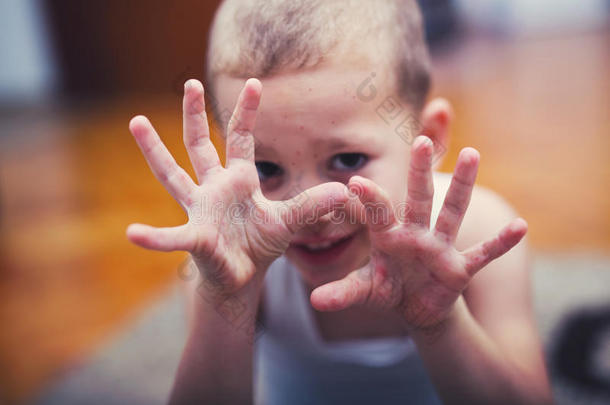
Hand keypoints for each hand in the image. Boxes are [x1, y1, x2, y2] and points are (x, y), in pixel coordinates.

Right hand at [127, 78, 347, 293]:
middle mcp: (214, 188)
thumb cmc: (260, 244)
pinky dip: (154, 238)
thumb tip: (343, 190)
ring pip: (172, 175)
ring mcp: (200, 210)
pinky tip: (134, 234)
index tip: (256, 82)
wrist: (242, 277)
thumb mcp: (289, 221)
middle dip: (194, 115)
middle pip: (200, 145)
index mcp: (239, 180)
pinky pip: (172, 238)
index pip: (241, 139)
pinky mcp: (195, 238)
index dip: (247, 112)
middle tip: (189, 82)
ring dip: (155, 150)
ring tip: (136, 121)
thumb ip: (311, 205)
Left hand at [310, 136, 526, 330]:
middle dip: (420, 172)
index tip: (354, 182)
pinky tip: (520, 226)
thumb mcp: (366, 290)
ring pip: (452, 212)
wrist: (414, 305)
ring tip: (472, 154)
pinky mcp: (460, 268)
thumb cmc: (388, 287)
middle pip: (419, 198)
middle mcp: (416, 233)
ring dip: (462, 186)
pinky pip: (483, 253)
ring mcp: (440, 247)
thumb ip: (343, 292)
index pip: (378, 212)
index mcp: (389, 235)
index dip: (369, 199)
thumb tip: (314, 301)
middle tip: (419, 140)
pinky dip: (500, 243)